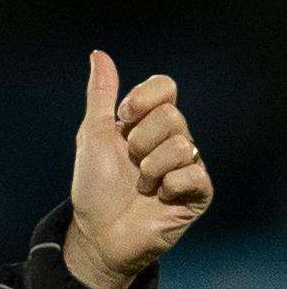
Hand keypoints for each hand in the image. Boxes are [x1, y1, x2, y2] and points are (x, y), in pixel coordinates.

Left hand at [64, 50, 212, 288]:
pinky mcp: (197, 193)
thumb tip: (99, 54)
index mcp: (148, 122)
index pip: (164, 87)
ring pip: (181, 144)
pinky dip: (167, 186)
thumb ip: (100, 96)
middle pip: (170, 116)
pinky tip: (158, 198)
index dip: (142, 100)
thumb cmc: (94, 188)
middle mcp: (172, 139)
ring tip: (140, 186)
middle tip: (129, 164)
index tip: (123, 119)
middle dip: (139, 142)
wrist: (95, 234)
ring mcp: (187, 166)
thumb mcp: (92, 137)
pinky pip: (192, 174)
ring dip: (149, 169)